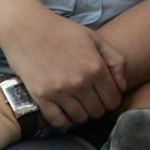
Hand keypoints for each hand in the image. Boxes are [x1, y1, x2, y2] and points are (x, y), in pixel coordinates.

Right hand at [1, 12, 125, 128]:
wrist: (27, 28)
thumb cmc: (64, 32)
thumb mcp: (96, 39)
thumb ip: (116, 61)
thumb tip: (122, 87)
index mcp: (96, 67)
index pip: (113, 100)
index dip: (111, 99)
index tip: (105, 94)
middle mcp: (79, 82)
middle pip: (98, 112)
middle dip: (97, 106)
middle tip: (91, 97)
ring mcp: (59, 91)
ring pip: (80, 118)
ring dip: (81, 113)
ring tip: (78, 102)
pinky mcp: (40, 97)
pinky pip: (58, 121)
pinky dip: (64, 120)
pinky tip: (65, 110)